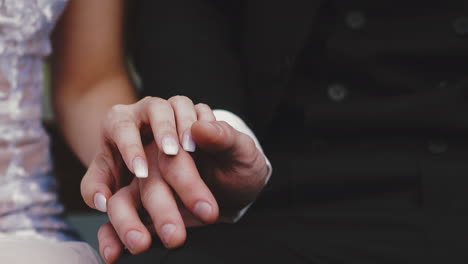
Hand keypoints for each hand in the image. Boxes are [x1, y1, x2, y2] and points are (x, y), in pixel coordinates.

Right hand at [80, 96, 268, 262]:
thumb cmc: (239, 164)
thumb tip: (200, 127)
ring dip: (126, 221)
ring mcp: (142, 181)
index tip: (175, 154)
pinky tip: (113, 253)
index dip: (166, 141)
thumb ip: (224, 137)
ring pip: (122, 198)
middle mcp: (153, 153)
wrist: (238, 189)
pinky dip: (111, 236)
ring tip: (141, 244)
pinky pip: (117, 218)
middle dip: (160, 204)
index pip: (164, 130)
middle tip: (177, 233)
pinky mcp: (137, 204)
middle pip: (146, 172)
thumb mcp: (241, 150)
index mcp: (176, 129)